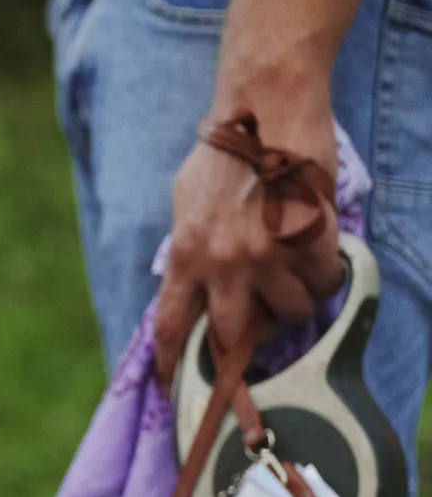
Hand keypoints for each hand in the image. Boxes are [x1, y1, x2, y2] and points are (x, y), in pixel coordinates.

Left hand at [151, 96, 341, 388]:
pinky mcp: (307, 243)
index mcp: (185, 255)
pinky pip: (323, 284)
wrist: (264, 112)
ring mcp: (266, 257)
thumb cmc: (225, 153)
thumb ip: (190, 245)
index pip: (172, 326)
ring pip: (289, 314)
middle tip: (260, 323)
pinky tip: (317, 254)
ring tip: (293, 274)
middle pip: (234, 336)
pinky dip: (324, 277)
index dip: (172, 364)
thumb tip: (195, 279)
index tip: (172, 384)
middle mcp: (222, 264)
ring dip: (294, 303)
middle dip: (248, 339)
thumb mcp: (186, 202)